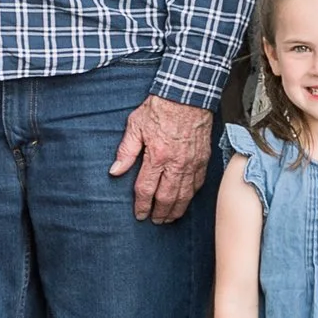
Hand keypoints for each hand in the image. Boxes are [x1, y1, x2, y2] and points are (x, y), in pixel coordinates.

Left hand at [110, 96, 211, 225]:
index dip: (141, 205)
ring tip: (169, 218)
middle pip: (167, 198)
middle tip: (155, 221)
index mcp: (157, 157)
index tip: (139, 214)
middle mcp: (176, 164)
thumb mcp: (135, 126)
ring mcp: (192, 163)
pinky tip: (185, 201)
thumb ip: (126, 151)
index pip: (146, 189)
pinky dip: (191, 196)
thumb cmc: (160, 108)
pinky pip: (198, 184)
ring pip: (184, 195)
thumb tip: (115, 171)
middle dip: (160, 213)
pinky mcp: (203, 159)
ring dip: (176, 210)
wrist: (188, 95)